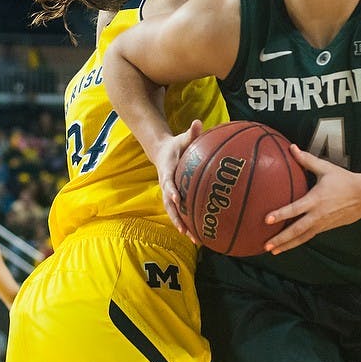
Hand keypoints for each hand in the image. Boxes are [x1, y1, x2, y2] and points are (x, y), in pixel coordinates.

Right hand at [156, 120, 202, 237]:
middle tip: (186, 231)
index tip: (178, 199)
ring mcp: (169, 193)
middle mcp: (166, 185)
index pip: (168, 182)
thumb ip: (191, 132)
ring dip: (182, 226)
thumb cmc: (176, 145)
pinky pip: (180, 212)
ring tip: (194, 239)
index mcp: (167, 171)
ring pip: (174, 212)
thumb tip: (198, 122)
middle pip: (169, 205)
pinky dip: (187, 223)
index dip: (172, 191)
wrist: (162, 152)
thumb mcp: (182, 137)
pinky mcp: (174, 197)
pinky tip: (198, 235)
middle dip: (177, 218)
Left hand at [263, 145, 360, 253]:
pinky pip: (309, 236)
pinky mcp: (326, 228)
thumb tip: (292, 147)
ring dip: (287, 245)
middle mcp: (318, 215)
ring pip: (302, 238)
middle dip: (281, 239)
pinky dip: (298, 242)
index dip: (280, 214)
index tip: (266, 220)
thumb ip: (307, 160)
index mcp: (315, 200)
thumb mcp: (326, 168)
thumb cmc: (344, 180)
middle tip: (266, 245)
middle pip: (296, 230)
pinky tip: (288, 246)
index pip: (295, 209)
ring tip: (273, 251)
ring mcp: (322, 224)